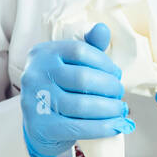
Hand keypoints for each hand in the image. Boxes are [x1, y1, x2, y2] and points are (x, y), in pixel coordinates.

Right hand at [20, 22, 133, 156]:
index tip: (116, 74)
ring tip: (121, 110)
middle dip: (110, 87)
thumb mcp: (72, 65)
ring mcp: (34, 102)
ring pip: (82, 105)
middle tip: (120, 93)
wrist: (39, 126)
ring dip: (110, 109)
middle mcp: (34, 75)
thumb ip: (88, 46)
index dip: (104, 62)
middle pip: (83, 78)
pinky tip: (116, 126)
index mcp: (43, 54)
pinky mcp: (41, 127)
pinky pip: (78, 128)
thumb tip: (102, 29)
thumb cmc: (61, 90)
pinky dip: (102, 127)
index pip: (80, 51)